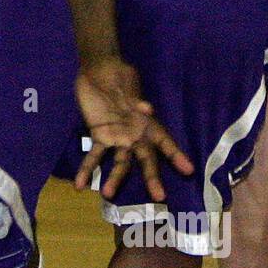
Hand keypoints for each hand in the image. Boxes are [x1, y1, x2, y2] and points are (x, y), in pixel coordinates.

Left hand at [74, 58, 193, 201]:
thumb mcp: (127, 82)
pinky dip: (87, 170)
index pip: (165, 141)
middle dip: (153, 177)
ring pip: (119, 163)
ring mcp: (117, 138)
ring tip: (108, 194)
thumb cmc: (118, 75)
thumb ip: (134, 98)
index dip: (176, 155)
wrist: (97, 70)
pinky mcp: (99, 136)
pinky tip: (80, 185)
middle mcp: (135, 135)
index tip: (188, 170)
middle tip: (160, 196)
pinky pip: (93, 156)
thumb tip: (146, 110)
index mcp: (147, 122)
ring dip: (114, 179)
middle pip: (146, 159)